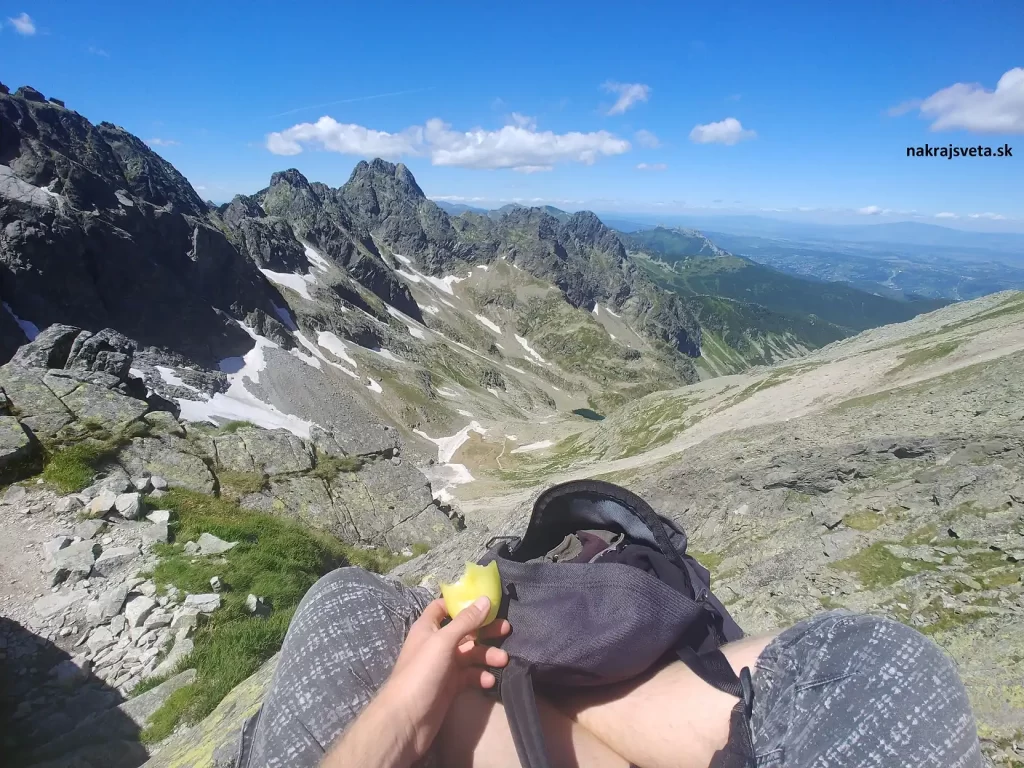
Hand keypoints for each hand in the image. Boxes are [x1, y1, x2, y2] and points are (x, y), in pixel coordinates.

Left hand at [378, 596, 511, 761]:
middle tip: (507, 629)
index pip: (443, 607)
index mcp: (428, 628)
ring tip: (503, 660)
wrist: (407, 720)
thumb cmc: (421, 673)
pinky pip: (470, 676)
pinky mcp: (450, 687)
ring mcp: (444, 667)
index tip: (485, 601)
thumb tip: (485, 599)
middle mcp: (436, 645)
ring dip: (487, 655)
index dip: (461, 602)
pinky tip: (489, 681)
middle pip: (464, 631)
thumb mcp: (443, 641)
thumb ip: (465, 621)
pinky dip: (480, 676)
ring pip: (470, 655)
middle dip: (484, 630)